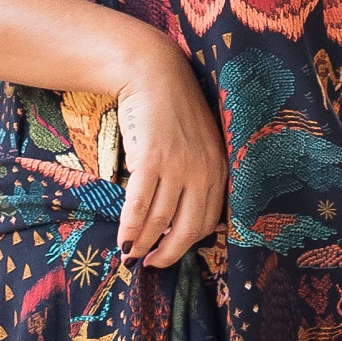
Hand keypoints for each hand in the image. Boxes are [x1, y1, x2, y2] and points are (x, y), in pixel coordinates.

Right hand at [108, 32, 228, 267]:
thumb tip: (179, 216)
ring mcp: (178, 167)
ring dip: (144, 243)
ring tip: (131, 256)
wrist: (153, 75)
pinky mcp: (151, 161)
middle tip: (152, 265)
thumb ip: (198, 175)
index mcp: (219, 170)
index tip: (170, 255)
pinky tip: (122, 241)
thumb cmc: (173, 111)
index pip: (207, 221)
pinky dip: (130, 228)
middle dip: (168, 253)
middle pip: (187, 228)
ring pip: (160, 220)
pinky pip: (140, 205)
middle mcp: (203, 172)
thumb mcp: (199, 143)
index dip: (187, 245)